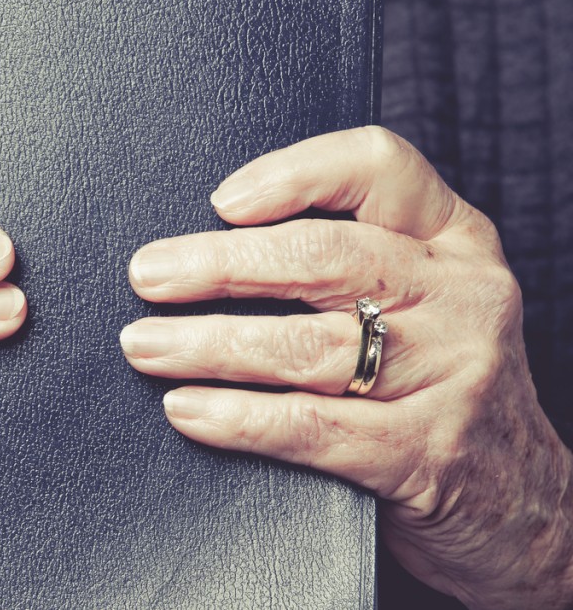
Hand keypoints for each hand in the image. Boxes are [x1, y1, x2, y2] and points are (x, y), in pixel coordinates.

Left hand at [120, 126, 572, 609]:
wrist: (522, 498)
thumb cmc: (436, 377)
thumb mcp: (423, 297)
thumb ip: (354, 261)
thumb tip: (208, 247)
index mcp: (453, 238)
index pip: (379, 168)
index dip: (294, 174)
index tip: (220, 200)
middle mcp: (458, 295)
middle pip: (324, 257)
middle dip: (220, 265)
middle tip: (147, 275)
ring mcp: (449, 374)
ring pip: (307, 346)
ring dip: (209, 344)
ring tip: (144, 344)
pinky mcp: (423, 451)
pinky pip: (311, 426)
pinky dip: (237, 417)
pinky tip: (185, 409)